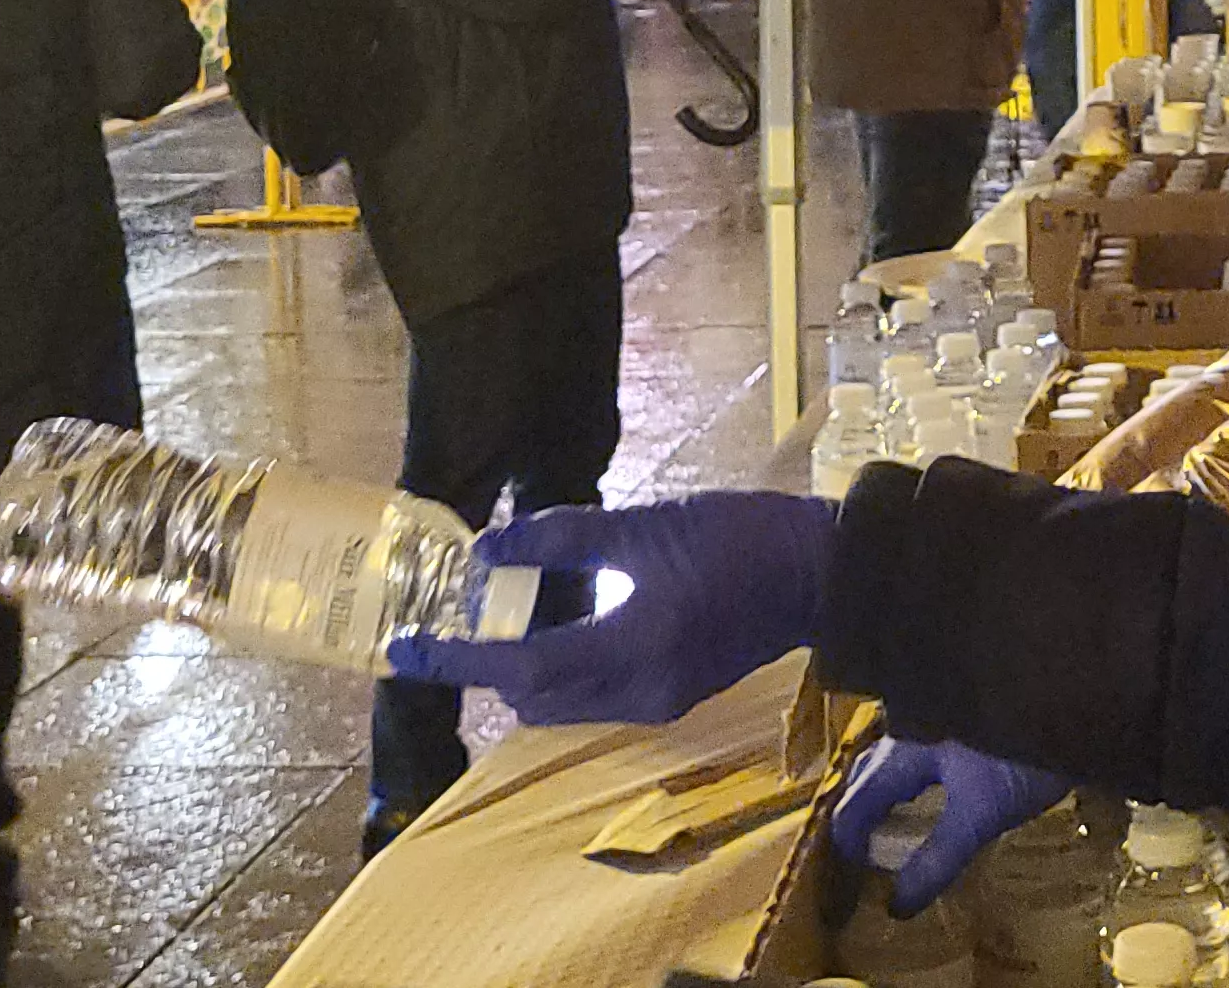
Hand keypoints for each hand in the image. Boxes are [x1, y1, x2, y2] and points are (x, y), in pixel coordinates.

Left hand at [385, 492, 832, 726]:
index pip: (520, 668)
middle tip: (453, 620)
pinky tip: (558, 623)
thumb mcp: (646, 525)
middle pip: (534, 700)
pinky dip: (563, 670)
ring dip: (524, 671)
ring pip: (563, 704)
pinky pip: (594, 696)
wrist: (824, 574)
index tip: (404, 649)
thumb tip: (490, 550)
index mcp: (631, 650)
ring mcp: (658, 701)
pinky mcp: (672, 694)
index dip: (457, 660)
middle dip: (487, 668)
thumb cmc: (739, 539)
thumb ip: (563, 538)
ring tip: (500, 616)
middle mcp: (639, 693)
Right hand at [831, 737, 1072, 913]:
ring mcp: (937, 714)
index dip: (849, 841)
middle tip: (868, 851)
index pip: (855, 800)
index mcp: (902, 748)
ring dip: (891, 793)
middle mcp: (911, 725)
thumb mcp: (980, 816)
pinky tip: (937, 792)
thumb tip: (897, 905)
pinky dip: (917, 779)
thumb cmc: (1022, 758)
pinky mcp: (965, 715)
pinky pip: (921, 749)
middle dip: (865, 811)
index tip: (851, 874)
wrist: (1077, 697)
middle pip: (869, 772)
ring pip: (896, 757)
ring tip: (899, 827)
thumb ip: (937, 858)